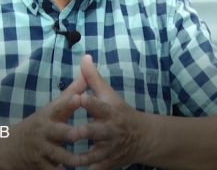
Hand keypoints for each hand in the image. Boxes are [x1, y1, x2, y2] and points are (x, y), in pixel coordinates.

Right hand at [6, 72, 88, 169]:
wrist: (11, 147)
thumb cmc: (39, 124)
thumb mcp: (52, 108)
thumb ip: (72, 92)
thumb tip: (87, 71)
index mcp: (50, 116)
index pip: (60, 107)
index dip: (69, 103)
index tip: (80, 98)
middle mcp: (46, 132)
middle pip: (58, 132)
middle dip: (68, 133)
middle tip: (78, 134)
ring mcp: (43, 150)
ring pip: (57, 155)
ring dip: (69, 159)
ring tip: (81, 162)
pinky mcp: (42, 166)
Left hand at [73, 55, 144, 169]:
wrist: (143, 137)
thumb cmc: (119, 112)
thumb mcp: (108, 94)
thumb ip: (93, 78)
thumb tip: (84, 57)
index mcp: (109, 112)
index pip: (99, 105)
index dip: (90, 101)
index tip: (79, 97)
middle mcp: (110, 130)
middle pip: (99, 131)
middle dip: (88, 132)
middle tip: (75, 132)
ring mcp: (110, 148)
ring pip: (98, 154)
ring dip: (87, 158)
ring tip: (73, 161)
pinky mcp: (109, 162)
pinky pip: (100, 169)